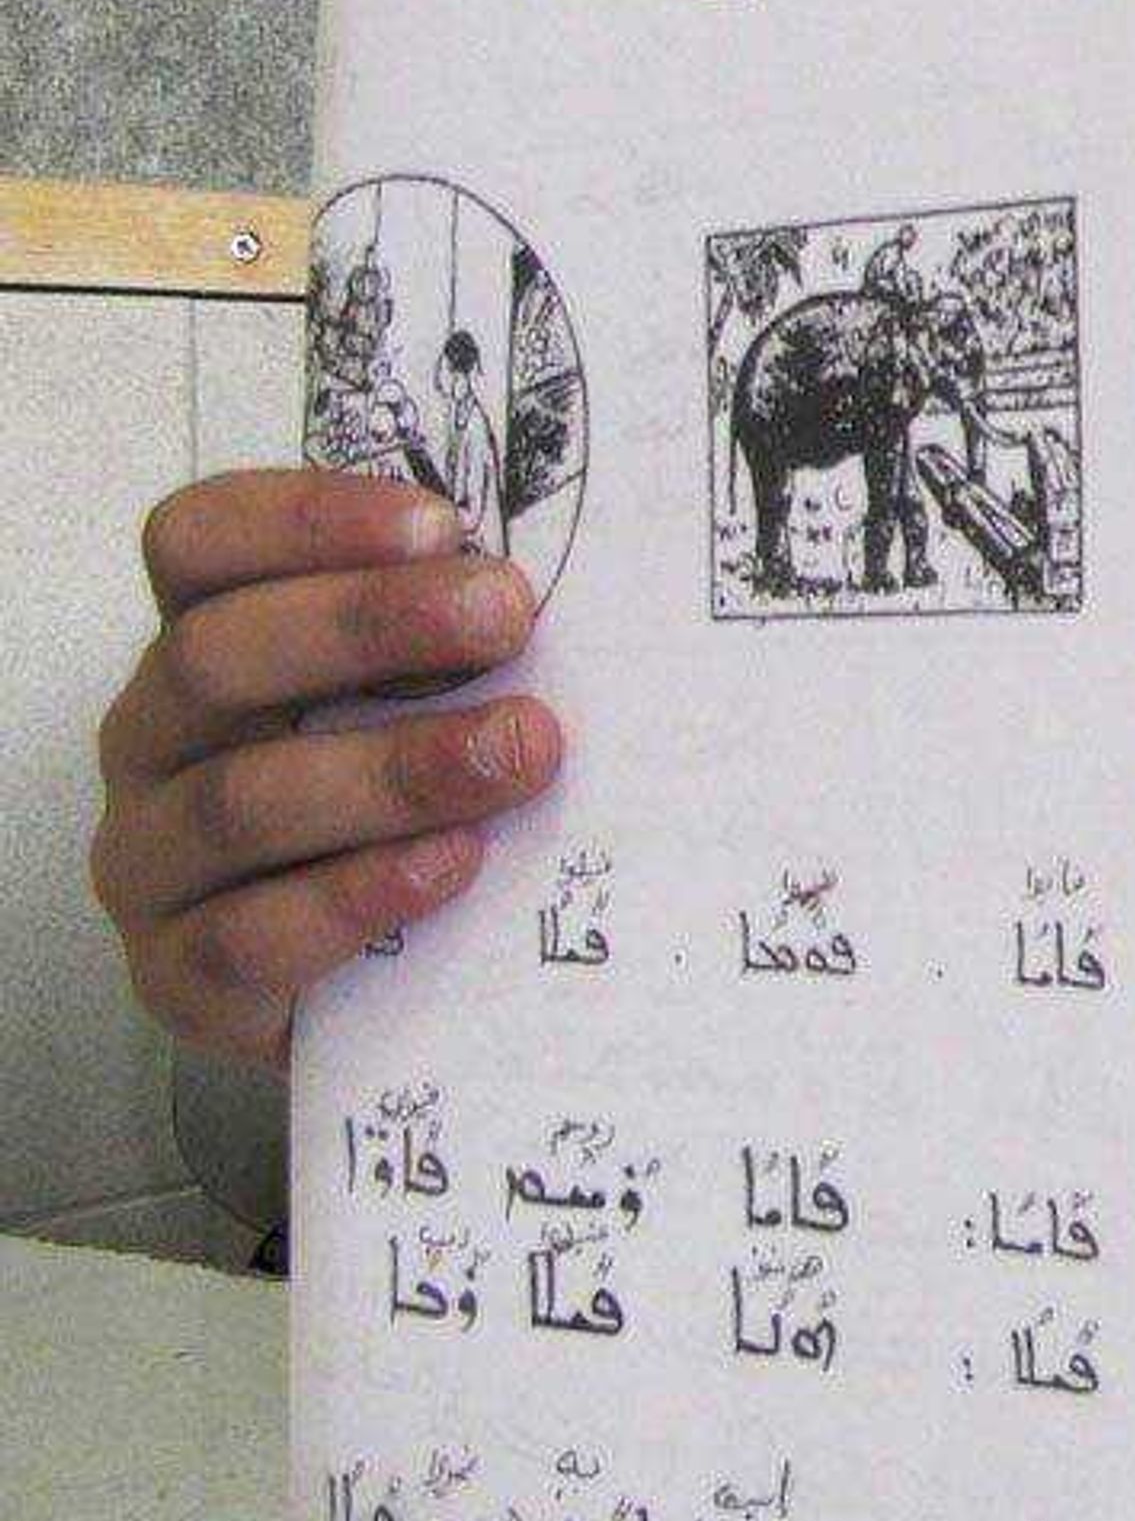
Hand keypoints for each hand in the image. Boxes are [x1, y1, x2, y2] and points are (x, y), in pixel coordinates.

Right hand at [90, 469, 561, 1069]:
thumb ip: (465, 641)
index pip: (197, 545)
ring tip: (521, 751)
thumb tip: (597, 580)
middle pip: (215, 654)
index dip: (301, 520)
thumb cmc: (415, 811)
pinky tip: (452, 865)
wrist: (381, 999)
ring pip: (240, 799)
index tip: (439, 524)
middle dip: (367, 625)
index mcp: (204, 645)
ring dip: (391, 768)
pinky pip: (248, 937)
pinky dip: (356, 896)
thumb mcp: (431, 706)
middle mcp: (155, 742)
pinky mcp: (179, 981)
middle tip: (507, 615)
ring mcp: (151, 864)